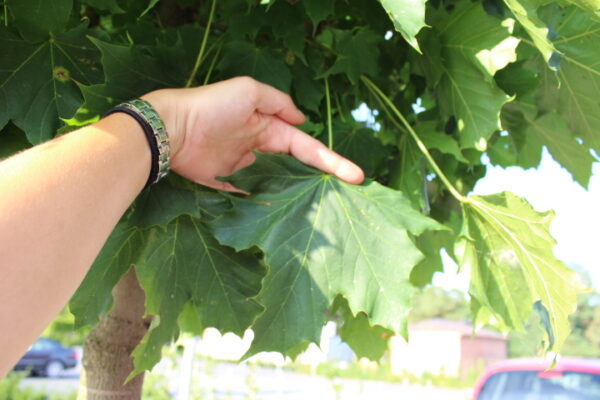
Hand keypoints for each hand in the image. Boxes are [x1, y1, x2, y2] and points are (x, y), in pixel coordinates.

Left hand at [142, 77, 363, 190]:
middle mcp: (260, 149)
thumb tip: (302, 119)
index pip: (306, 146)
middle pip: (295, 168)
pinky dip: (267, 205)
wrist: (172, 129)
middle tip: (343, 197)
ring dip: (295, 196)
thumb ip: (278, 102)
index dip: (330, 160)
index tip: (355, 176)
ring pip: (277, 185)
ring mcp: (244, 169)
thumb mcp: (249, 90)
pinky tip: (285, 217)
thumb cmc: (213, 106)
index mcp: (268, 127)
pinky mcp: (227, 186)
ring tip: (320, 212)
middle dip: (318, 181)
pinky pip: (252, 198)